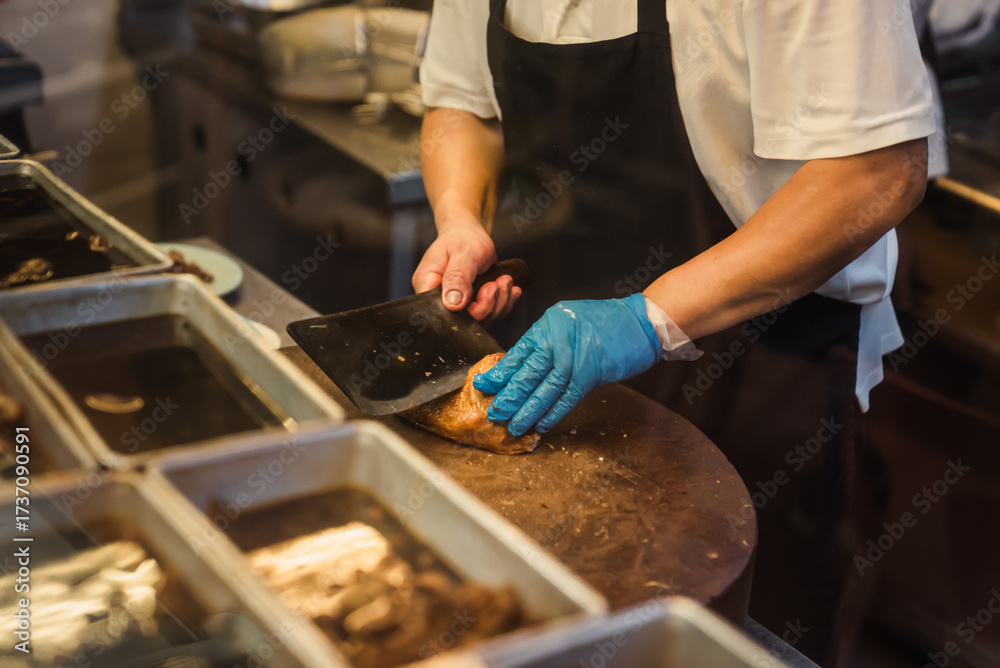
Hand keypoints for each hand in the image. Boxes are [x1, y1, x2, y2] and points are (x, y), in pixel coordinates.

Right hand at [412, 220, 521, 325]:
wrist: (469, 234)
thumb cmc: (462, 238)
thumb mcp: (462, 253)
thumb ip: (457, 277)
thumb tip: (453, 304)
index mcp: (427, 285)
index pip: (440, 313)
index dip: (465, 311)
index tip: (486, 289)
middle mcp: (438, 300)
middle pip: (463, 321)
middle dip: (488, 306)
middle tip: (498, 284)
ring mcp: (455, 305)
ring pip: (479, 320)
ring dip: (499, 304)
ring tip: (505, 281)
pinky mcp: (469, 306)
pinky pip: (488, 315)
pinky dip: (502, 304)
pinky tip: (509, 290)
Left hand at [473, 293, 661, 435]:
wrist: (640, 321)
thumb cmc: (605, 320)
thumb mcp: (567, 319)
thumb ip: (546, 340)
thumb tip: (526, 365)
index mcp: (547, 326)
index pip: (517, 353)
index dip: (499, 372)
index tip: (483, 384)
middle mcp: (556, 341)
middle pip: (526, 374)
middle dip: (508, 396)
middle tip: (492, 412)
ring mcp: (573, 359)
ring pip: (543, 390)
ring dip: (527, 411)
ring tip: (512, 425)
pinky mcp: (590, 375)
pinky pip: (566, 399)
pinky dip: (553, 414)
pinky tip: (541, 424)